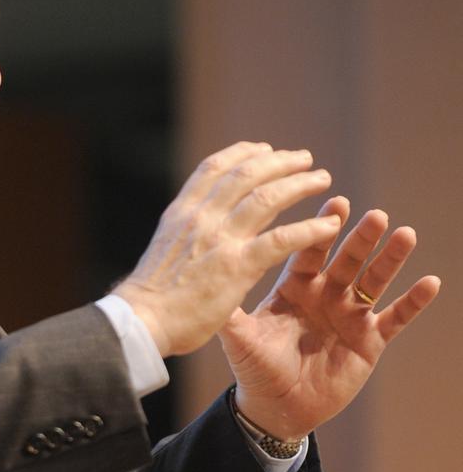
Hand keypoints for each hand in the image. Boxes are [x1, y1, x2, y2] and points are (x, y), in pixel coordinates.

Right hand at [114, 142, 341, 356]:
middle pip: (246, 174)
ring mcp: (220, 239)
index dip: (242, 153)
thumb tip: (196, 228)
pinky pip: (281, 239)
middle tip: (304, 159)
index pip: (214, 168)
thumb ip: (185, 233)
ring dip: (299, 184)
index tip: (263, 148)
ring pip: (267, 197)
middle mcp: (202, 217)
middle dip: (279, 161)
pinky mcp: (238, 266)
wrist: (141, 322)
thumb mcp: (164, 249)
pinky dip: (309, 229)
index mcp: (182, 212)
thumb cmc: (150, 298)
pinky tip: (329, 225)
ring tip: (321, 179)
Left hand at [220, 197, 440, 439]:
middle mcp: (326, 293)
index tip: (335, 205)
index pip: (309, 251)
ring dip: (391, 258)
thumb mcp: (241, 340)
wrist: (277, 407)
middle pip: (347, 258)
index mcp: (295, 286)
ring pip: (375, 280)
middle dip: (361, 237)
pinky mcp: (370, 340)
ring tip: (405, 234)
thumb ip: (231, 314)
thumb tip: (211, 284)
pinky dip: (413, 302)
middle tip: (375, 215)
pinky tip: (430, 283)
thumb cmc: (255, 369)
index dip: (322, 230)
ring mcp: (350, 315)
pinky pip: (395, 318)